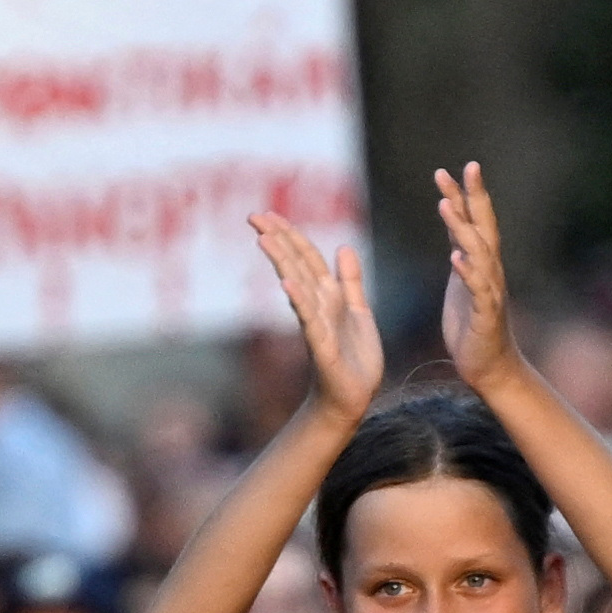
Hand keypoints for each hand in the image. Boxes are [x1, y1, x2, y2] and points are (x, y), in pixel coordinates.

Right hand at [254, 214, 385, 423]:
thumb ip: (350, 281)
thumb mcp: (359, 312)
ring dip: (282, 261)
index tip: (267, 214)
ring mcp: (317, 324)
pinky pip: (309, 319)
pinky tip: (287, 283)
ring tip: (265, 239)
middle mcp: (318, 306)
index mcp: (328, 296)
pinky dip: (299, 300)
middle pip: (296, 265)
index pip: (306, 257)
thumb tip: (343, 247)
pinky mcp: (322, 346)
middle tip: (253, 215)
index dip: (290, 234)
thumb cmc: (353, 360)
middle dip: (277, 238)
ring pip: (298, 286)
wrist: (352, 398)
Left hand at [433, 162, 520, 383]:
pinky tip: (455, 258)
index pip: (476, 220)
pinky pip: (477, 290)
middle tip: (468, 167)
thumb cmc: (473, 324)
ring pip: (479, 253)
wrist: (489, 366)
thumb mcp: (460, 278)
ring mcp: (490, 291)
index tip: (455, 168)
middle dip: (475, 196)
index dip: (467, 194)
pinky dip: (467, 272)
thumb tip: (453, 216)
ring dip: (463, 228)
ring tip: (446, 205)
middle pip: (484, 226)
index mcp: (480, 262)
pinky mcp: (486, 314)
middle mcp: (490, 270)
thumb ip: (460, 247)